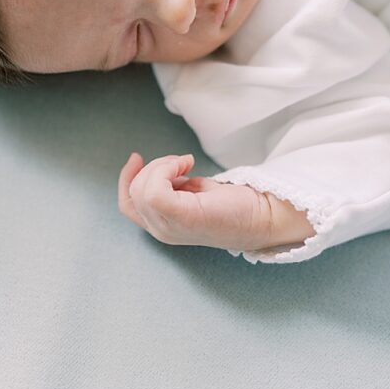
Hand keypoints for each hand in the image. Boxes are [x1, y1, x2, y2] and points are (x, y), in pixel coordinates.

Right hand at [118, 152, 314, 251]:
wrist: (262, 217)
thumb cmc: (233, 206)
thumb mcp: (194, 193)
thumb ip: (174, 188)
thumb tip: (163, 170)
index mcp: (164, 226)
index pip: (128, 205)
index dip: (127, 178)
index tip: (137, 157)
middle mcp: (162, 231)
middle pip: (134, 192)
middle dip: (152, 167)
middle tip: (181, 162)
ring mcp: (170, 227)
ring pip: (142, 188)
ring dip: (162, 165)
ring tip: (187, 164)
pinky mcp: (182, 217)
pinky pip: (154, 189)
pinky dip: (166, 168)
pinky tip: (187, 165)